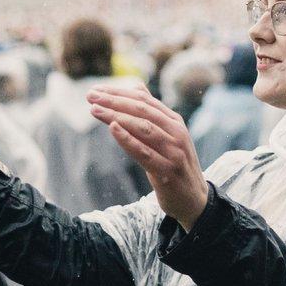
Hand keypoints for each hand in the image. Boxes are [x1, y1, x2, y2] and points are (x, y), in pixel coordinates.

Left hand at [88, 85, 208, 229]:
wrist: (194, 199)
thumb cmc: (175, 165)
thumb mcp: (167, 136)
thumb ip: (153, 113)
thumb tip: (137, 87)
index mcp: (174, 121)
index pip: (144, 100)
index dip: (119, 92)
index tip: (97, 89)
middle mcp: (176, 132)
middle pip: (142, 110)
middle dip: (114, 101)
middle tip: (91, 95)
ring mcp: (173, 151)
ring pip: (142, 128)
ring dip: (116, 116)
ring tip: (95, 110)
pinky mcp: (167, 171)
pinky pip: (144, 152)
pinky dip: (128, 139)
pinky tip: (112, 128)